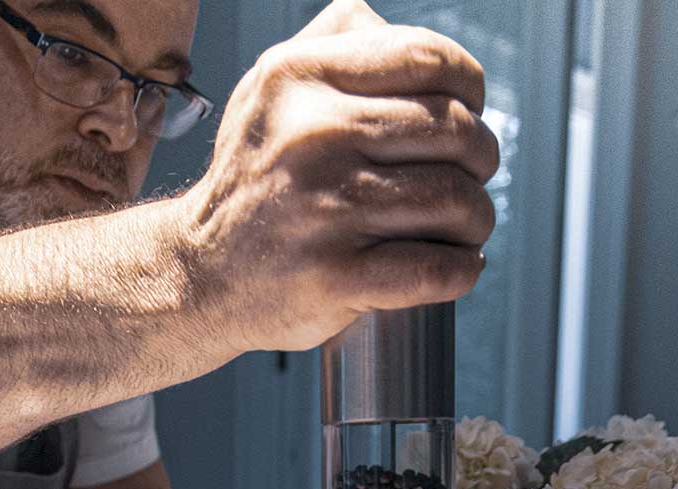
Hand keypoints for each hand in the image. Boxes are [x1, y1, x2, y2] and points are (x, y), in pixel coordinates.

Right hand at [180, 0, 499, 351]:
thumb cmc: (250, 183)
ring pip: (457, 201)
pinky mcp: (332, 275)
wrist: (197, 275)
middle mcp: (309, 136)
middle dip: (480, 161)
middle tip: (463, 180)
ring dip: (474, 221)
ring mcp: (321, 208)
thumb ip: (326, 47)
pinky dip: (460, 271)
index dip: (470, 87)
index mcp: (297, 78)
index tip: (464, 115)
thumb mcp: (267, 96)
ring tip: (455, 229)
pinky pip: (439, 268)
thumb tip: (382, 25)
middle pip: (457, 131)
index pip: (431, 57)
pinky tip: (449, 267)